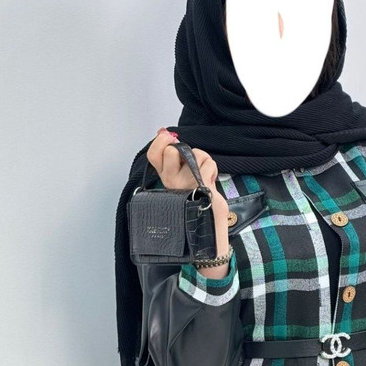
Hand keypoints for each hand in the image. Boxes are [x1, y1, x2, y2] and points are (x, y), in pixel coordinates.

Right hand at [147, 129, 230, 277]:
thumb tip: (163, 131)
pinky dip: (212, 168)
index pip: (153, 154)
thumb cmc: (194, 204)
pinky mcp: (202, 188)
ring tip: (203, 175)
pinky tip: (209, 181)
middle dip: (186, 150)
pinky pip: (207, 163)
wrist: (207, 234)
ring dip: (202, 159)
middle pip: (172, 150)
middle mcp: (171, 184)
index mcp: (163, 182)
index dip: (161, 141)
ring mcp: (186, 186)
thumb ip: (171, 157)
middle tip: (191, 165)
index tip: (170, 141)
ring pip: (193, 154)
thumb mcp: (179, 179)